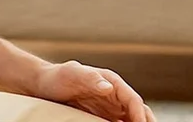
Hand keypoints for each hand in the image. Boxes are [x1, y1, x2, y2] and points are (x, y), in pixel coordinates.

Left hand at [34, 59, 155, 121]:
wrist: (46, 84)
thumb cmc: (60, 77)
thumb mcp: (73, 74)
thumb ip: (91, 78)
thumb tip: (109, 87)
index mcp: (112, 82)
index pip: (133, 100)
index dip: (140, 114)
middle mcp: (115, 94)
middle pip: (138, 110)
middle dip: (146, 121)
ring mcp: (110, 107)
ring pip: (132, 119)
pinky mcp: (103, 116)